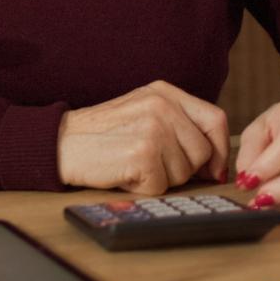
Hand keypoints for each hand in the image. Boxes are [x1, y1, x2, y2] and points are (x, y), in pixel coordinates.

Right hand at [57, 80, 229, 195]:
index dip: (219, 150)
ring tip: (134, 165)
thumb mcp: (143, 113)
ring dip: (161, 179)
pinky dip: (144, 188)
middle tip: (151, 164)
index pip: (215, 120)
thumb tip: (216, 162)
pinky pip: (162, 186)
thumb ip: (179, 125)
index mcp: (165, 92)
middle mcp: (162, 106)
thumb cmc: (102, 135)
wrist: (60, 143)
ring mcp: (153, 129)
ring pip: (184, 173)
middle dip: (183, 169)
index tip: (212, 169)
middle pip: (202, 152)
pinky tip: (125, 174)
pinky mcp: (142, 154)